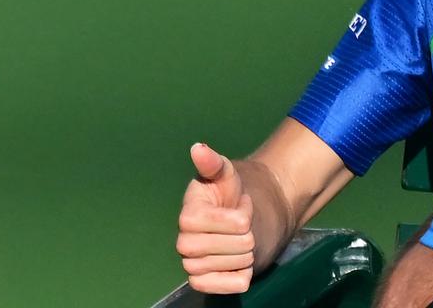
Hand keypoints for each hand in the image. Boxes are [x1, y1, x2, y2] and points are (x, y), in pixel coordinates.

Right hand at [176, 143, 255, 293]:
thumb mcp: (226, 174)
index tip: (239, 206)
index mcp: (188, 216)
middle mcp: (184, 243)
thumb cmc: (229, 196)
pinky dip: (242, 276)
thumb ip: (213, 163)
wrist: (238, 222)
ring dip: (247, 252)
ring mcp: (192, 265)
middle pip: (238, 245)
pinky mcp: (202, 283)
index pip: (234, 223)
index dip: (244, 215)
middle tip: (241, 226)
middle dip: (248, 233)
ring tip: (239, 241)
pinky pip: (230, 286)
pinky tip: (238, 263)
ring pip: (237, 263)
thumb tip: (198, 147)